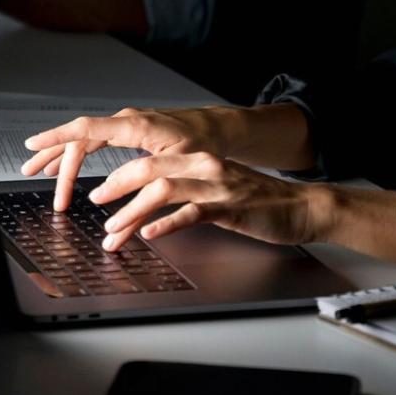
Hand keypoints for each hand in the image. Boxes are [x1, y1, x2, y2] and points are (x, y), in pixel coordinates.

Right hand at [21, 106, 234, 211]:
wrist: (218, 129)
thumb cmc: (202, 147)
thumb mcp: (175, 178)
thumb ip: (145, 206)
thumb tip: (117, 232)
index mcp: (134, 126)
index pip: (85, 129)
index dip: (56, 138)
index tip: (32, 145)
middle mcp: (125, 121)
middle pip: (80, 140)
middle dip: (56, 162)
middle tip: (41, 186)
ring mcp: (125, 124)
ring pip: (83, 139)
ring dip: (59, 156)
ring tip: (37, 171)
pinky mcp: (128, 131)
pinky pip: (94, 140)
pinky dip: (75, 153)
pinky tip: (63, 167)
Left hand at [89, 152, 331, 251]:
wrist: (300, 207)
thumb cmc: (258, 201)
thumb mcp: (217, 188)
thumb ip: (185, 191)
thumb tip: (147, 204)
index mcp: (198, 160)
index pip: (149, 160)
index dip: (119, 173)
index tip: (98, 191)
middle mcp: (204, 166)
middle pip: (149, 168)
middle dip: (116, 186)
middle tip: (95, 204)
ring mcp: (216, 186)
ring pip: (163, 190)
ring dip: (132, 211)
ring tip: (114, 230)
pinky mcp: (229, 207)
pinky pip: (191, 213)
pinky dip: (166, 223)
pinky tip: (150, 234)